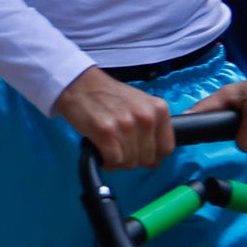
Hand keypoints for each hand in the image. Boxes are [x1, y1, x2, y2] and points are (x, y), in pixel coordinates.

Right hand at [54, 67, 173, 171]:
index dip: (153, 155)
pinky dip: (106, 161)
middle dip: (133, 158)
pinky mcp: (106, 133)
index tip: (140, 151)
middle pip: (147, 159)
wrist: (80, 85)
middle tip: (120, 147)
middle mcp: (146, 117)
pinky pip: (114, 161)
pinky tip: (101, 149)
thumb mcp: (141, 104)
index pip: (166, 148)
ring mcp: (127, 125)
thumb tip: (157, 157)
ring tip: (109, 145)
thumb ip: (153, 126)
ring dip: (118, 160)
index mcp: (159, 109)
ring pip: (130, 162)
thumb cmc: (109, 96)